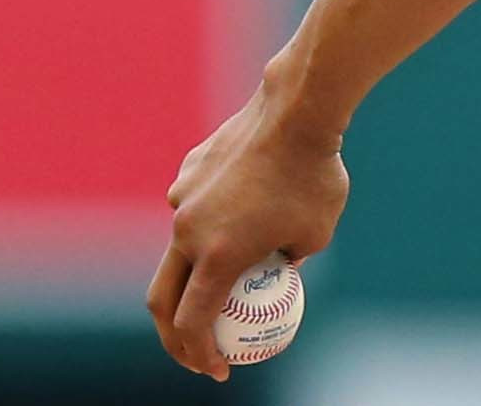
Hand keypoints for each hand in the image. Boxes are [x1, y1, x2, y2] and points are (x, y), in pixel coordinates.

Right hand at [145, 85, 350, 381]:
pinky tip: (240, 212)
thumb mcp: (317, 234)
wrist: (297, 110)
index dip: (200, 355)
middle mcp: (188, 231)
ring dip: (193, 271)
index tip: (219, 369)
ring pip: (177, 246)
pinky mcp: (187, 170)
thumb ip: (292, 260)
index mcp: (216, 256)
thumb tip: (281, 273)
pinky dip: (209, 222)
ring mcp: (182, 198)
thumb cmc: (315, 175)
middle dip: (173, 334)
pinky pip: (193, 206)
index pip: (191, 324)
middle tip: (198, 348)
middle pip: (163, 297)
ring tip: (225, 274)